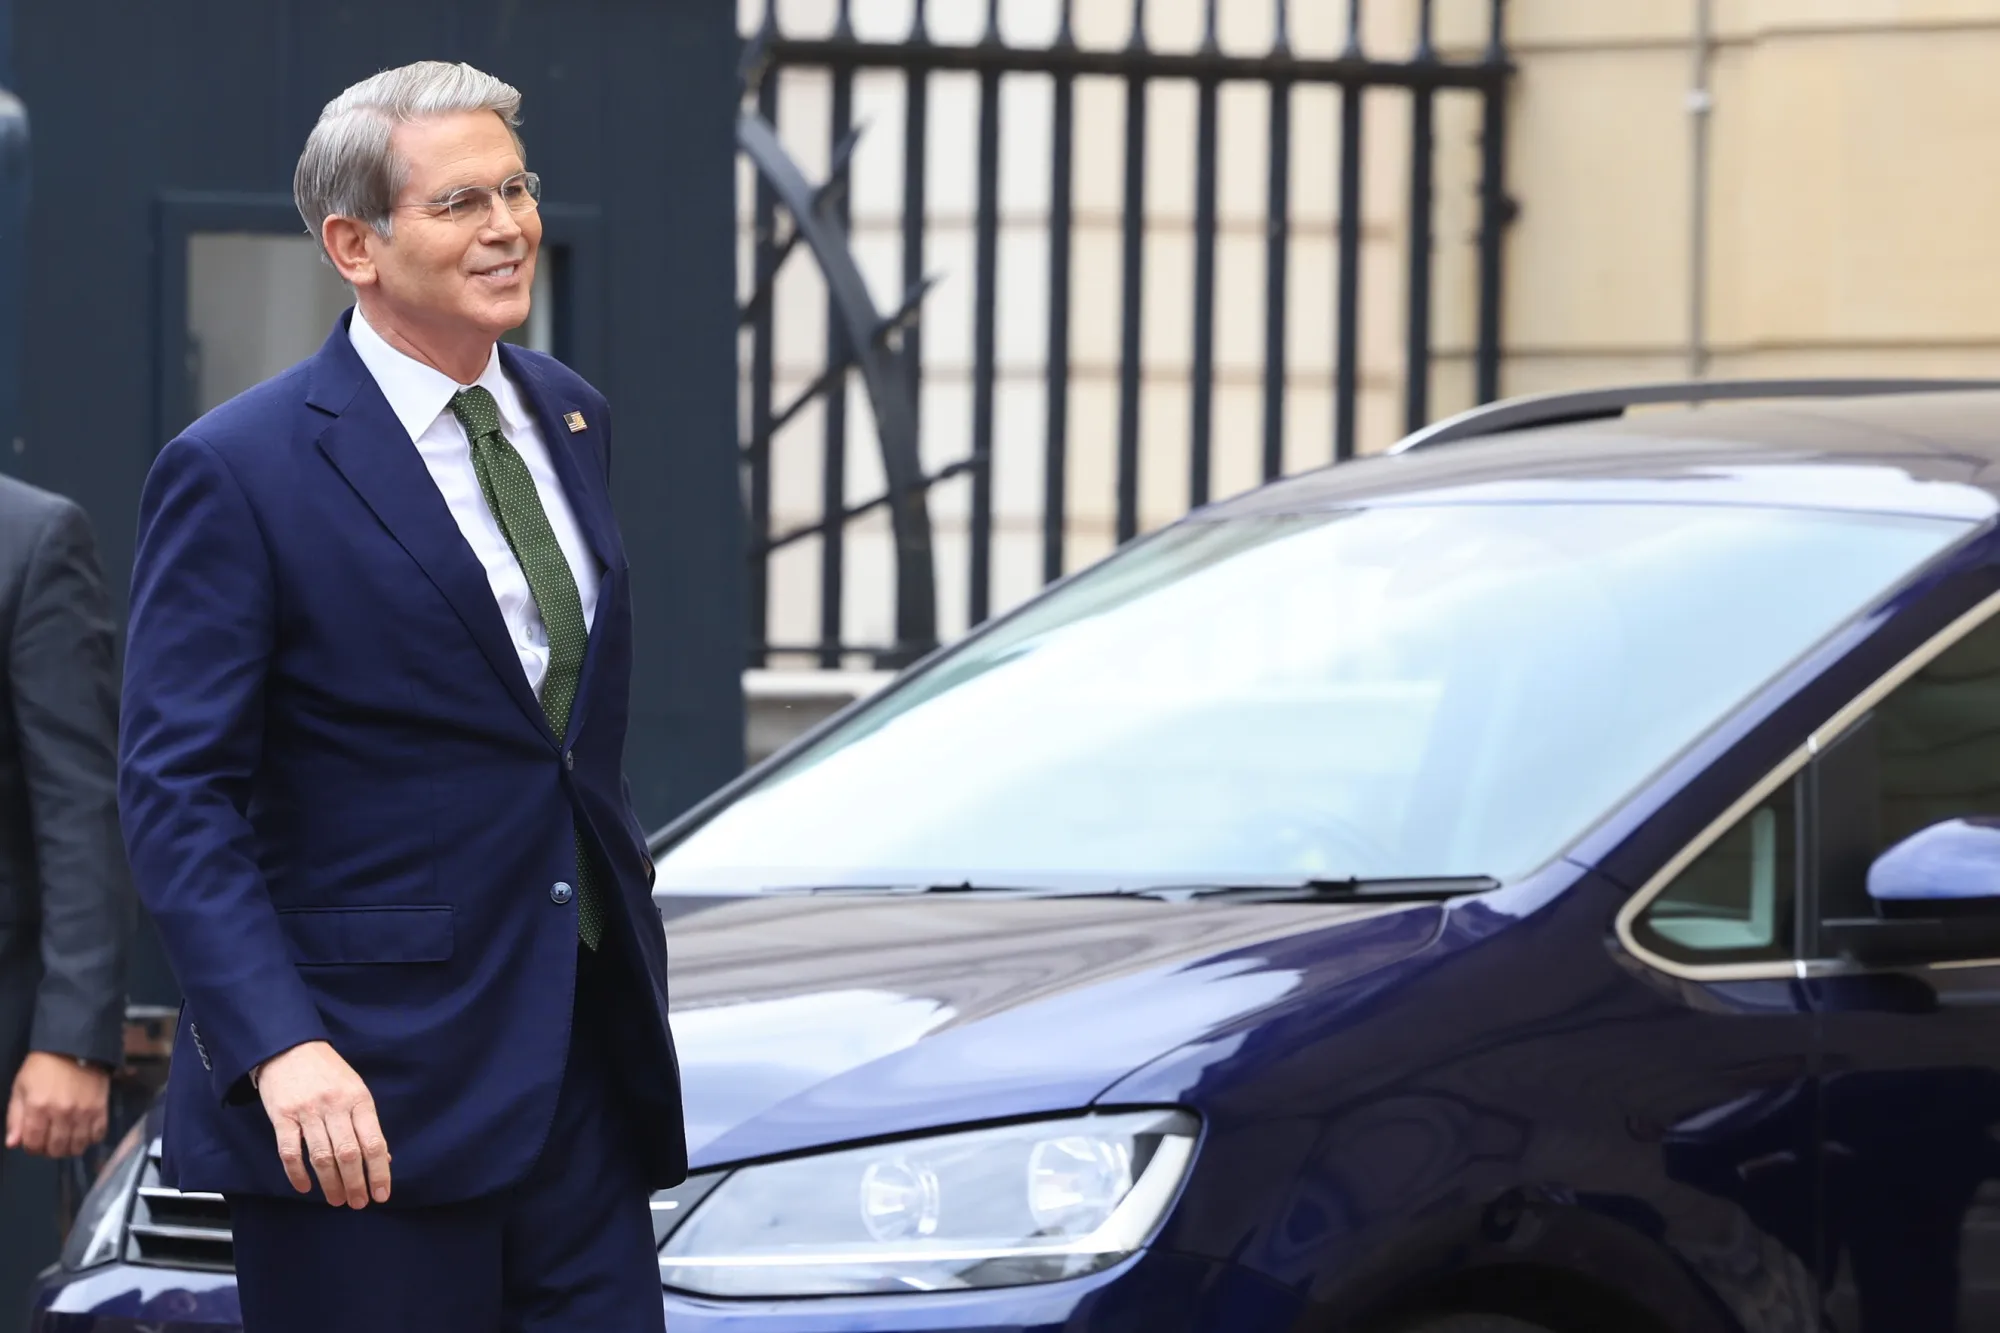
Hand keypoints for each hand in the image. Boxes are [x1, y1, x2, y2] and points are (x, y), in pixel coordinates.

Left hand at [6, 1052, 110, 1157]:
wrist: (75, 1047)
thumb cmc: (43, 1067)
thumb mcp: (20, 1088)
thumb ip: (15, 1117)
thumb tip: (13, 1143)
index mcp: (38, 1108)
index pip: (33, 1143)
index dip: (31, 1148)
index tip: (33, 1141)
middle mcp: (62, 1113)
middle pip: (56, 1149)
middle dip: (49, 1150)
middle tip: (49, 1141)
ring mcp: (84, 1112)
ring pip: (77, 1146)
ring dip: (69, 1148)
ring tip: (66, 1139)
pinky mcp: (101, 1108)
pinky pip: (98, 1135)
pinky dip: (90, 1139)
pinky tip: (83, 1133)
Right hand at [256, 1040, 391, 1207]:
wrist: (290, 1047)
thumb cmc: (329, 1071)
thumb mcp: (356, 1089)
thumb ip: (367, 1123)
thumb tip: (383, 1158)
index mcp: (359, 1100)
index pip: (373, 1142)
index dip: (379, 1172)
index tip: (381, 1194)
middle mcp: (335, 1106)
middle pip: (348, 1154)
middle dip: (355, 1184)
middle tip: (358, 1204)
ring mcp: (307, 1111)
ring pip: (321, 1156)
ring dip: (330, 1184)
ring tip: (337, 1200)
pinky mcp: (282, 1116)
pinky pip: (289, 1152)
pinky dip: (296, 1173)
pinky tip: (305, 1187)